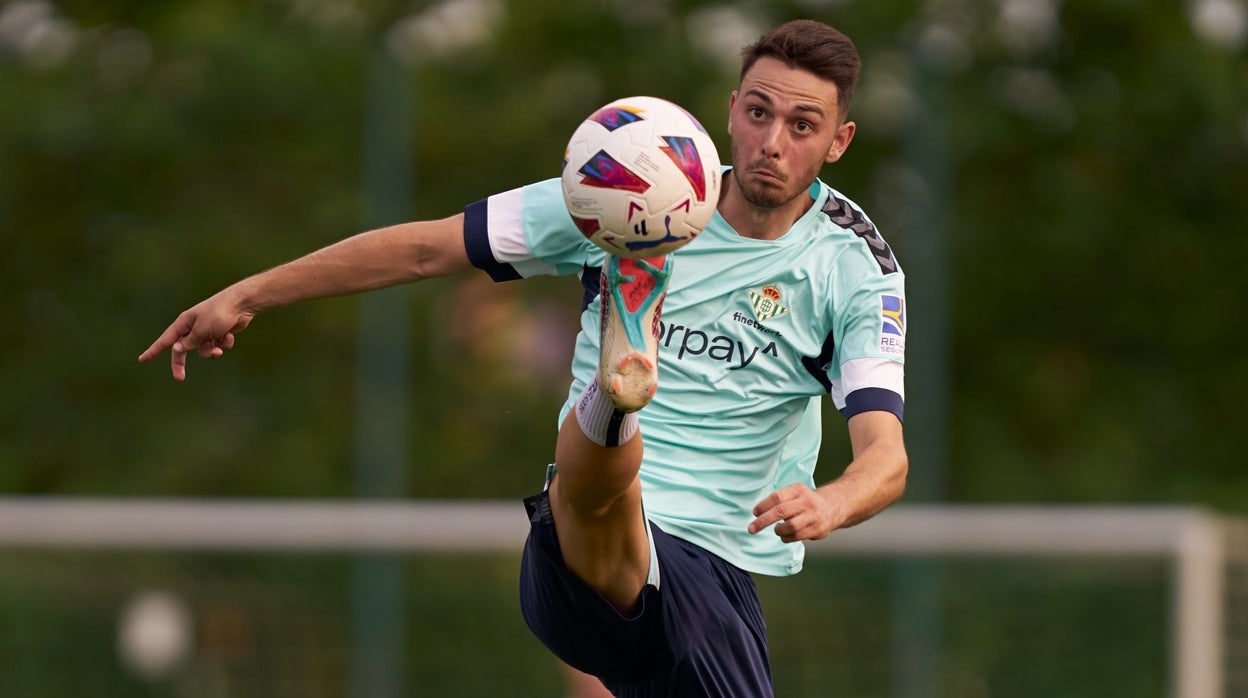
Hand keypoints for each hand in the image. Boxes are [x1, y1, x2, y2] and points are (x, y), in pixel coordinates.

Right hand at [138, 290, 253, 380]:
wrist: (242, 304)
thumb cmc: (219, 313)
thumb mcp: (201, 330)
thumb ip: (190, 342)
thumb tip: (177, 350)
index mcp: (184, 323)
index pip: (165, 340)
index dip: (154, 350)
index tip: (142, 359)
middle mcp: (193, 327)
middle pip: (182, 349)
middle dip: (182, 363)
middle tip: (180, 378)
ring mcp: (206, 331)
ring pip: (203, 350)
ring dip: (211, 351)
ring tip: (220, 345)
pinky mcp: (219, 333)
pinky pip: (218, 345)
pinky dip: (224, 343)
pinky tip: (230, 334)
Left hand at [748, 483, 837, 543]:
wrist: (833, 507)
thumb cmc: (806, 501)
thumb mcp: (795, 492)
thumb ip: (780, 500)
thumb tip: (758, 513)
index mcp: (798, 490)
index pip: (777, 497)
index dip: (763, 505)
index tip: (755, 513)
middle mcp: (807, 502)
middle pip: (781, 512)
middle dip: (763, 521)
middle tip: (752, 528)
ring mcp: (813, 517)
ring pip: (789, 527)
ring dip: (778, 530)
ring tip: (777, 528)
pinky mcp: (817, 530)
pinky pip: (796, 537)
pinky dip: (786, 537)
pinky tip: (786, 534)